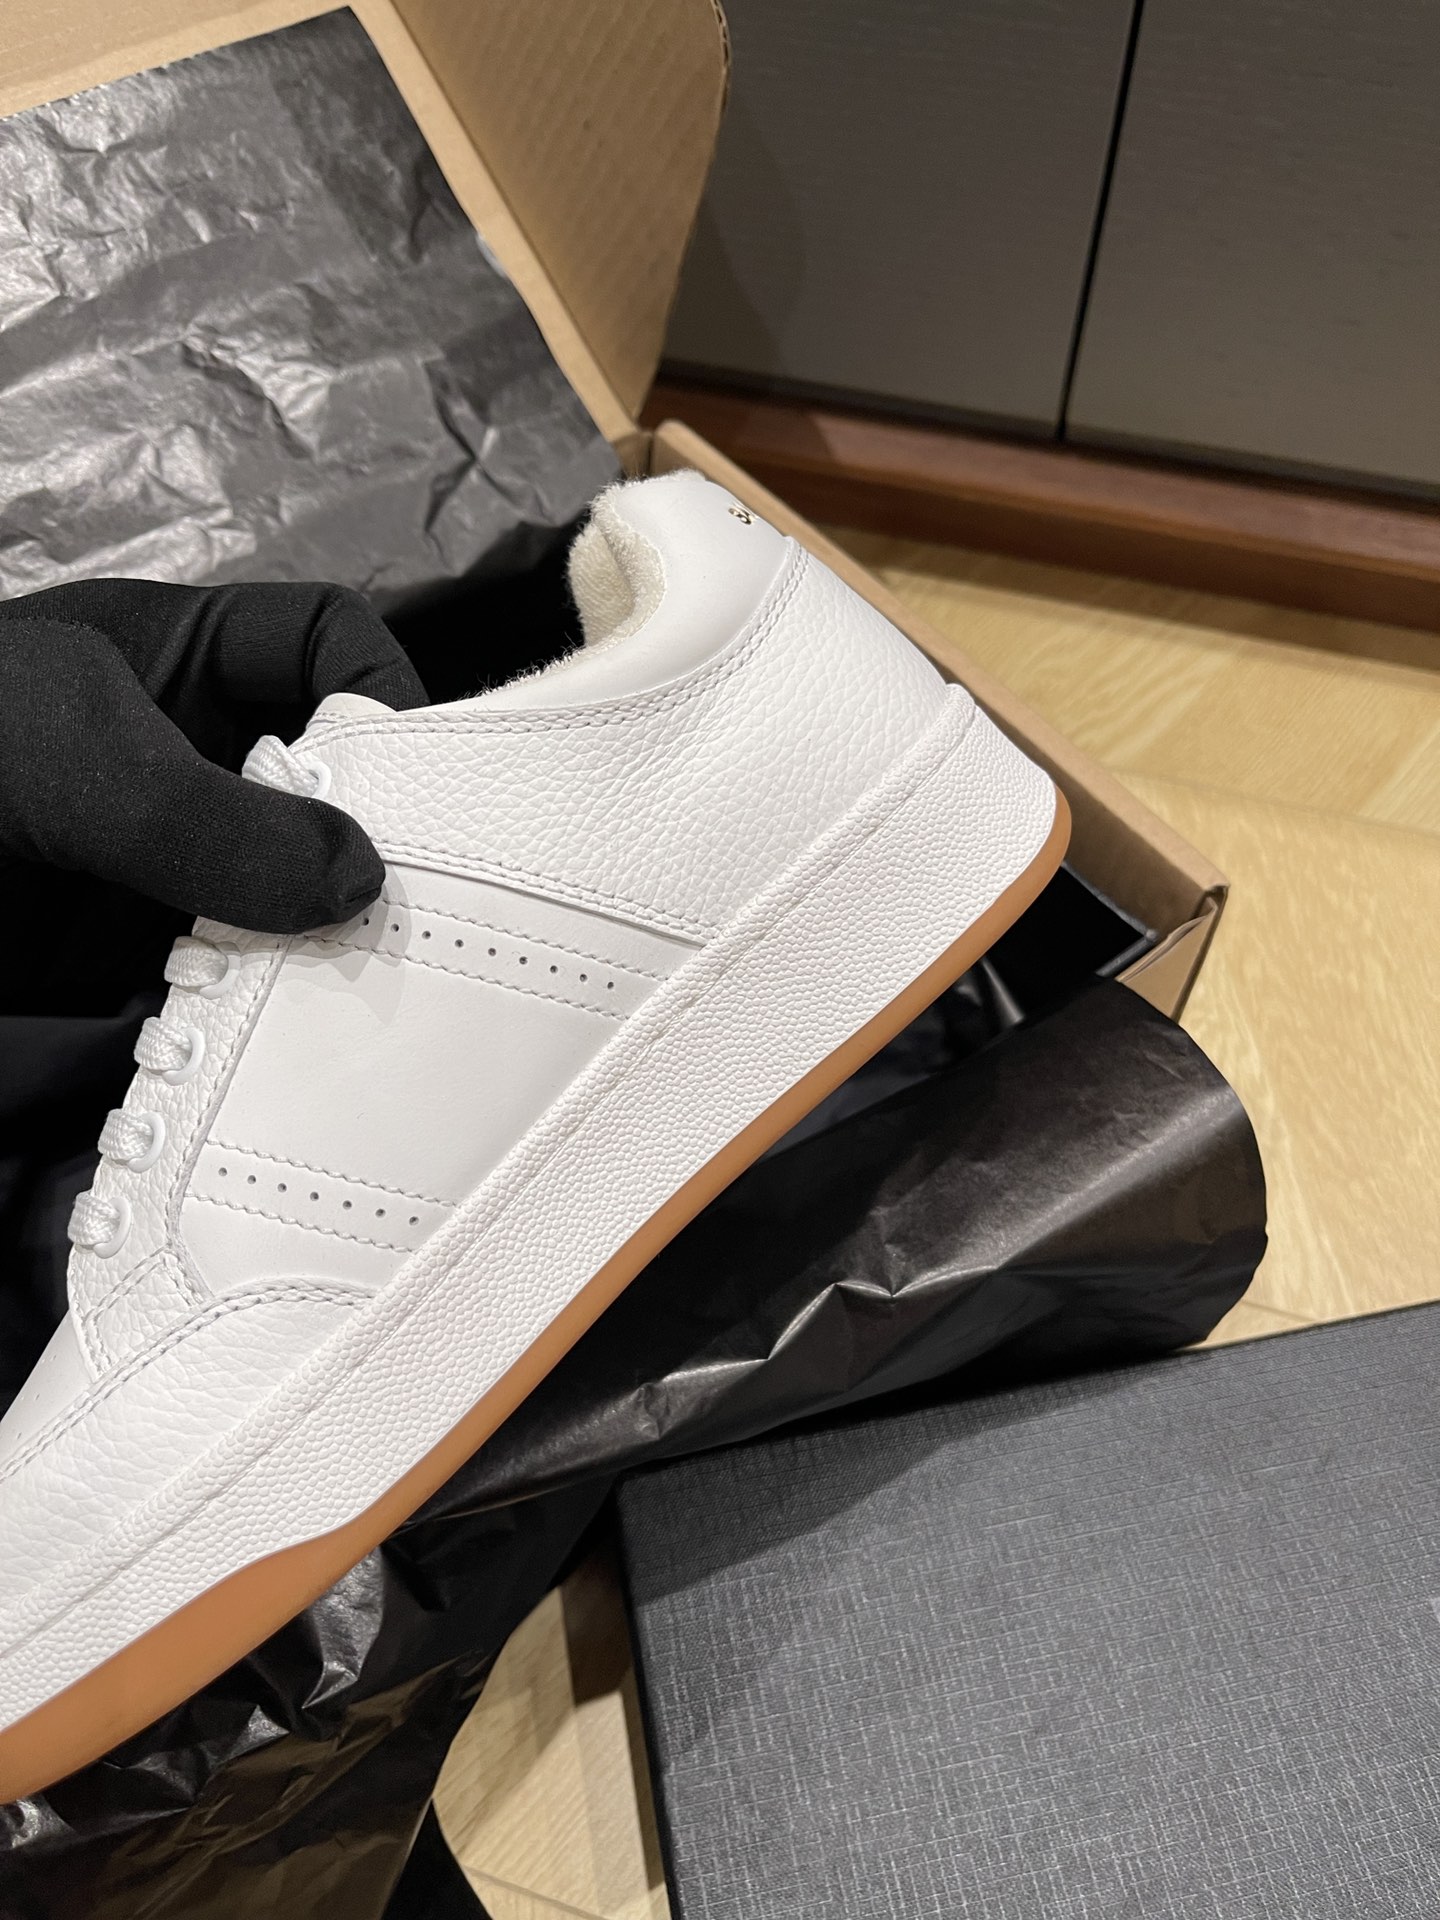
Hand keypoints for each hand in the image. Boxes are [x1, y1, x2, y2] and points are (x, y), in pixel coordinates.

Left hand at [0, 578, 426, 1014]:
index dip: (387, 689)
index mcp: (174, 657)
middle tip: (429, 906)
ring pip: (286, 884)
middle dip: (377, 834)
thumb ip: (214, 819)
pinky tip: (298, 1036)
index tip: (432, 784)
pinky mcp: (127, 953)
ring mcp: (159, 854)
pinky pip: (231, 972)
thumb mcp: (76, 763)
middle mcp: (182, 752)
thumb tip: (359, 880)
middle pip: (326, 777)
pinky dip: (267, 1004)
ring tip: (380, 985)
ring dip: (328, 935)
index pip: (323, 638)